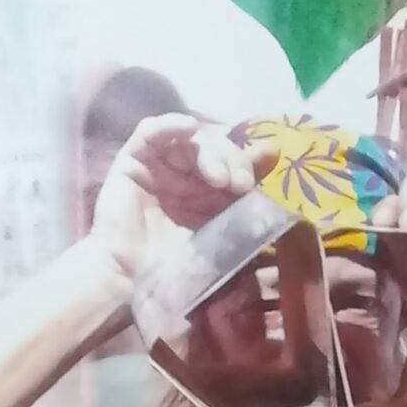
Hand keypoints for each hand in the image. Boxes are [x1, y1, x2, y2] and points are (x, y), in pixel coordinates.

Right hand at [89, 114, 269, 285]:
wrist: (131, 282)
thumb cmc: (175, 269)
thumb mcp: (222, 240)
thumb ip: (247, 210)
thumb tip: (276, 189)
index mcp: (210, 194)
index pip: (236, 162)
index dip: (249, 161)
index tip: (260, 172)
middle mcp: (187, 176)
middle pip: (218, 146)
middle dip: (234, 160)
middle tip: (240, 185)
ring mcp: (160, 166)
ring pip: (191, 138)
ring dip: (211, 151)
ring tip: (219, 178)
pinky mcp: (133, 161)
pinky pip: (150, 132)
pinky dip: (170, 124)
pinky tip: (188, 127)